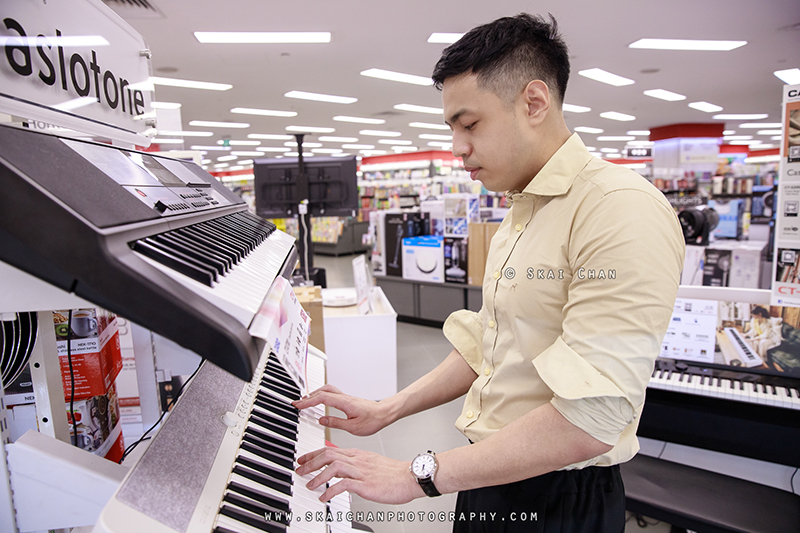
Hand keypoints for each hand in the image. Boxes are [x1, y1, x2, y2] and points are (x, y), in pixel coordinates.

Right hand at [292, 384, 390, 435]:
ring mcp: (346, 398)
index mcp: (344, 403)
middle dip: (308, 396)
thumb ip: (336, 423)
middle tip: (298, 403)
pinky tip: (320, 402)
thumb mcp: (353, 427)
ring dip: (315, 394)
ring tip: (306, 402)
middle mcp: (344, 398)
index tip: (298, 405)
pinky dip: (322, 395)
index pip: (321, 398)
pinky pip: (331, 394)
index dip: (308, 401)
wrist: (385, 413)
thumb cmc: (373, 420)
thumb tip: (321, 420)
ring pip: (327, 390)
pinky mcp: (348, 400)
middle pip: (322, 391)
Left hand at [296, 446, 423, 503]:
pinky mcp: (365, 483)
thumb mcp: (372, 464)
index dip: (314, 454)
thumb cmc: (394, 473)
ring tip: (309, 485)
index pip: (331, 450)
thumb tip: (345, 472)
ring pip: (333, 467)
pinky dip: (330, 491)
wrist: (410, 476)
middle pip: (328, 455)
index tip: (303, 460)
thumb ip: (358, 465)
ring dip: (318, 476)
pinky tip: (324, 497)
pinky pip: (343, 485)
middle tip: (300, 470)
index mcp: (358, 455)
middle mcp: (357, 460)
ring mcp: (361, 471)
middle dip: (310, 462)